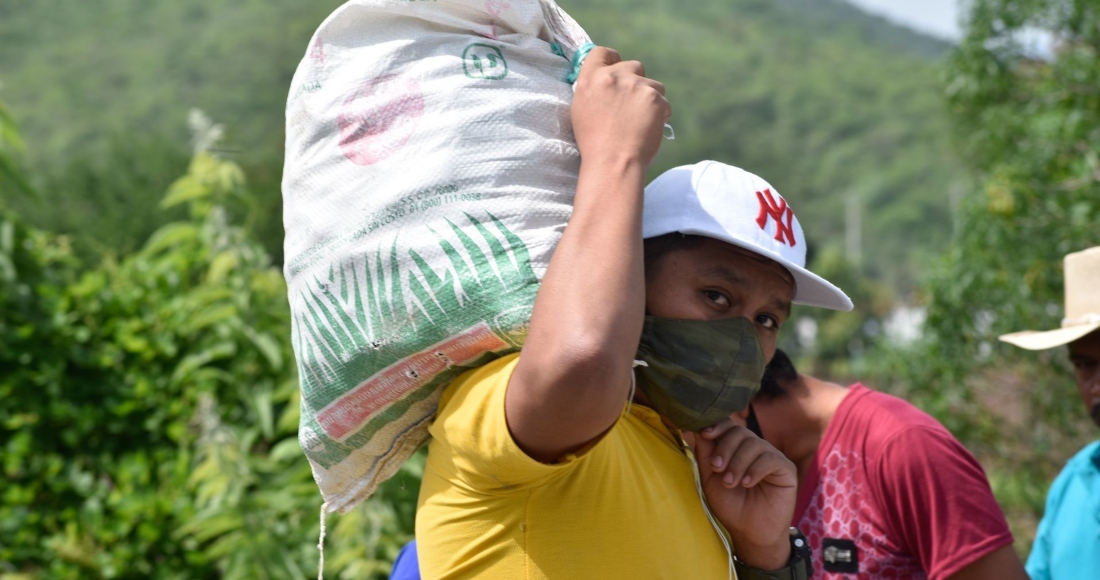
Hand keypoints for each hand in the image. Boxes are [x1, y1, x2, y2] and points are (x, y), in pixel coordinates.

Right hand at [571, 47, 670, 169]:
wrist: (613, 163)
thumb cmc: (594, 144)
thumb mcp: (581, 111)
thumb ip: (593, 89)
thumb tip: (605, 80)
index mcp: (591, 79)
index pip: (602, 52)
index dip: (612, 60)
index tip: (617, 71)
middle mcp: (613, 77)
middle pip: (634, 65)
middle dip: (636, 80)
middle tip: (632, 104)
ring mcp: (636, 86)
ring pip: (653, 84)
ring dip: (650, 98)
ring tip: (641, 122)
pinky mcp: (655, 98)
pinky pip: (664, 102)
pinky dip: (660, 114)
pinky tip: (649, 129)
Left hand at [693, 415, 796, 570]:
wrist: (750, 532)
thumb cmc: (730, 505)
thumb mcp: (710, 479)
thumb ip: (704, 454)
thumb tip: (690, 429)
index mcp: (737, 448)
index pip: (729, 426)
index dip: (717, 425)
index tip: (705, 434)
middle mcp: (755, 448)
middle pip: (740, 432)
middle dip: (724, 448)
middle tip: (717, 469)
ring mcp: (771, 456)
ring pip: (754, 444)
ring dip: (738, 463)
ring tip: (730, 483)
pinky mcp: (786, 469)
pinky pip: (771, 459)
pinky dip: (755, 469)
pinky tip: (747, 483)